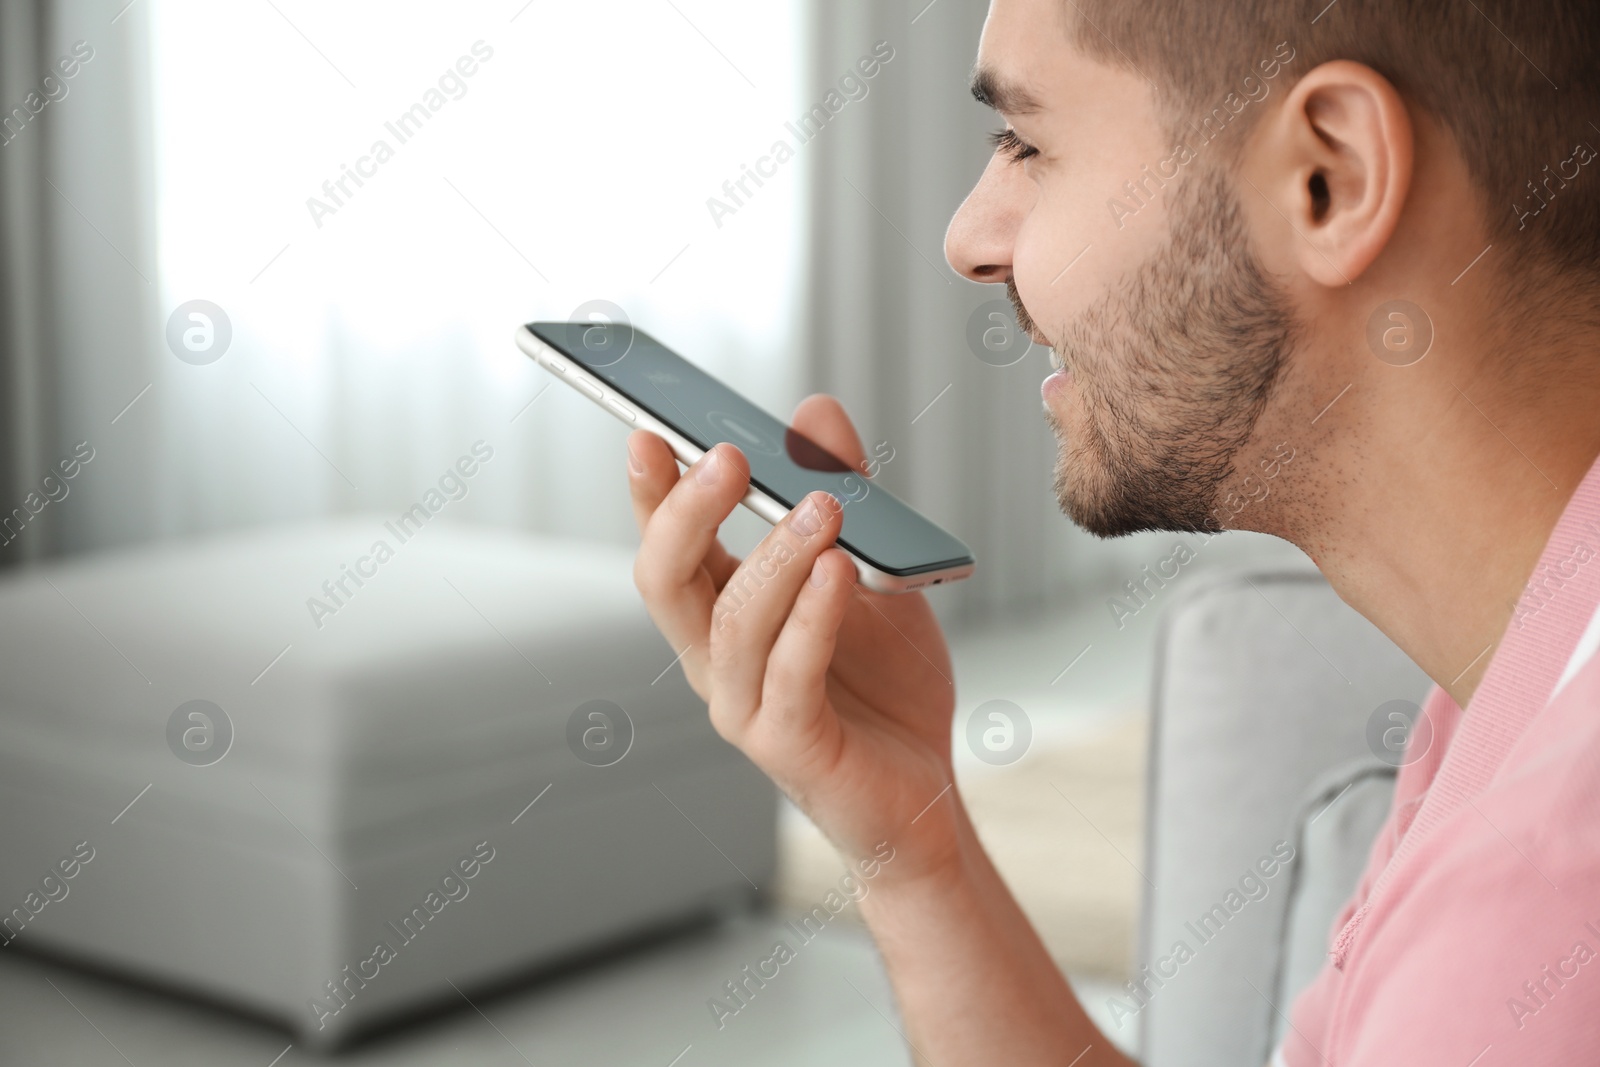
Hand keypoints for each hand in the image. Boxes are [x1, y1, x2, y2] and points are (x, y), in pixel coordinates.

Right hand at [626, 395, 960, 880]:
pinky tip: (837, 572)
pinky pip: (789, 674)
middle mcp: (715, 662)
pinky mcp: (788, 747)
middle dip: (686, 514)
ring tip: (822, 508)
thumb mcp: (871, 571)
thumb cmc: (886, 690)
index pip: (668, 546)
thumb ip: (843, 493)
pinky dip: (811, 618)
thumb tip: (816, 412)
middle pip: (667, 581)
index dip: (652, 492)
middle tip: (726, 457)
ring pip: (730, 623)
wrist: (925, 795)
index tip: (652, 430)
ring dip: (773, 558)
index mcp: (722, 616)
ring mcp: (744, 708)